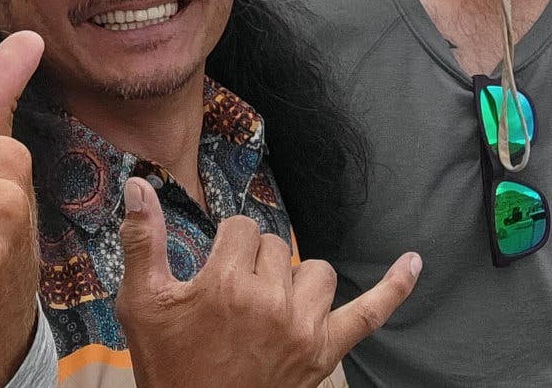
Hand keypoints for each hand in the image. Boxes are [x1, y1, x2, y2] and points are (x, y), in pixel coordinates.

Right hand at [113, 174, 417, 387]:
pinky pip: (370, 313)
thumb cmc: (170, 369)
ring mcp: (304, 328)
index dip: (224, 246)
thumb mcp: (142, 306)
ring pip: (312, 270)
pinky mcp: (325, 352)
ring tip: (267, 305)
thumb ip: (142, 241)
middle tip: (231, 300)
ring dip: (293, 279)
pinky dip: (394, 288)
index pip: (239, 228)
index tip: (211, 272)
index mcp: (225, 285)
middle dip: (252, 262)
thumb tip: (138, 184)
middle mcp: (270, 302)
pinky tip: (413, 262)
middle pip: (273, 245)